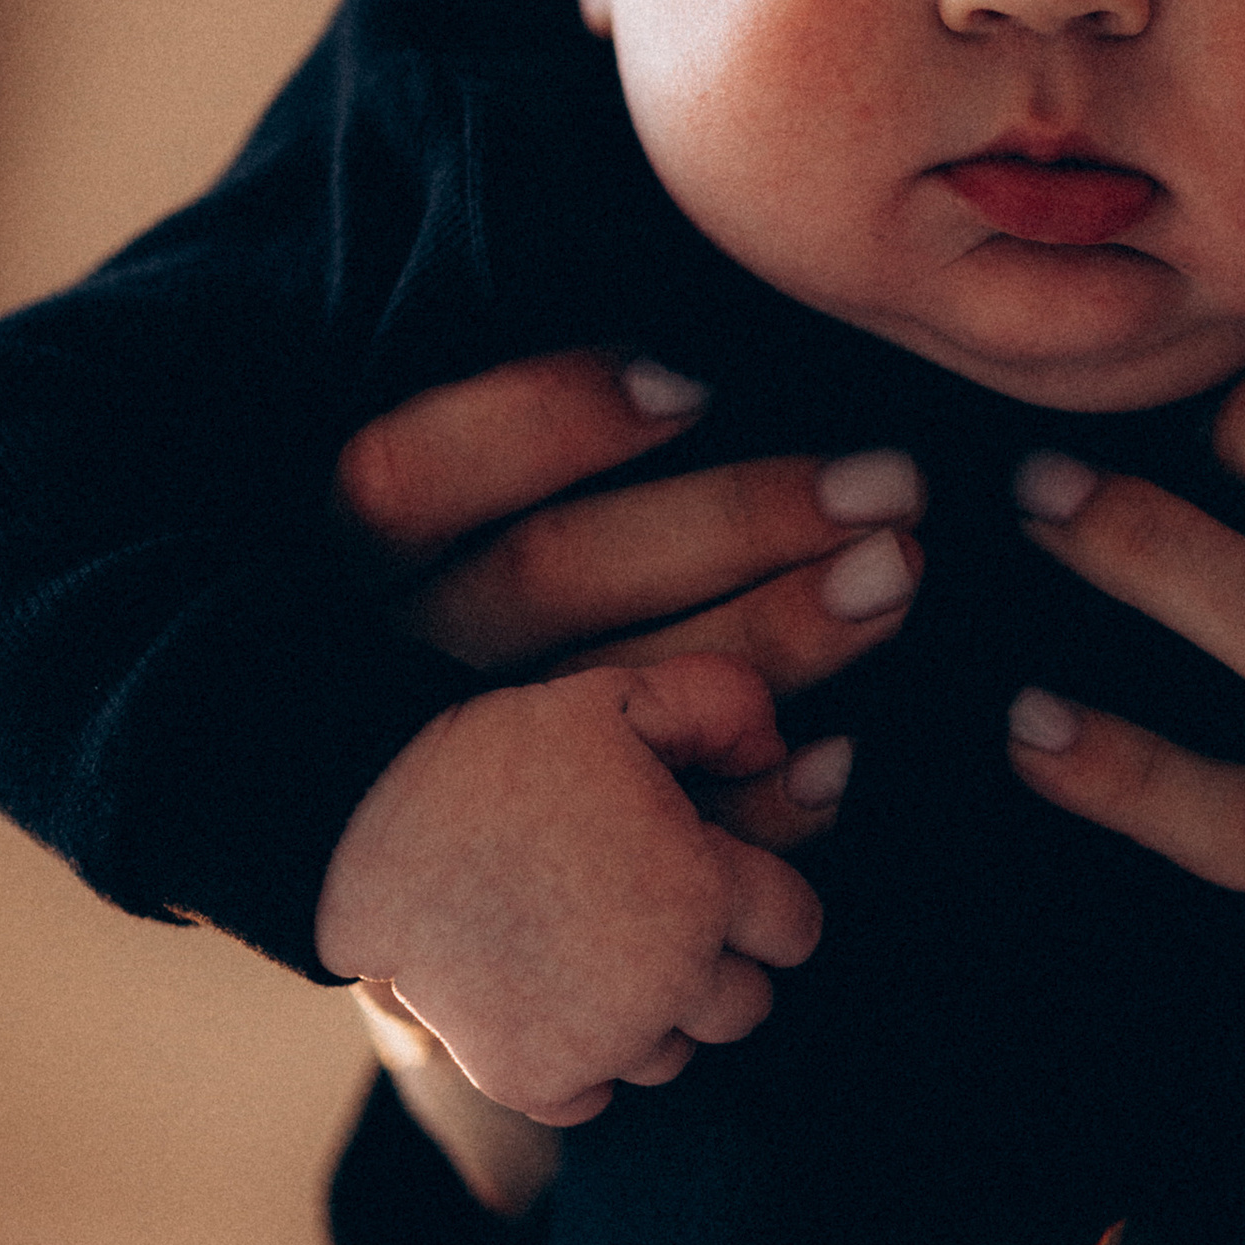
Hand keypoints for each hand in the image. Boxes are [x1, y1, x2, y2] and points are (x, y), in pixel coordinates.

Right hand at [314, 653, 822, 1125]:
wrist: (366, 826)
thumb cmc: (499, 755)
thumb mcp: (619, 696)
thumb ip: (721, 706)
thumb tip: (777, 747)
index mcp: (703, 893)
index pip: (796, 929)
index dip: (763, 898)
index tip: (717, 876)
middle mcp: (666, 983)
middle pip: (745, 1006)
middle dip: (715, 963)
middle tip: (650, 915)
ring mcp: (600, 1042)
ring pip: (672, 1055)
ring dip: (649, 1016)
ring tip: (589, 950)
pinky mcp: (534, 1080)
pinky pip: (594, 1098)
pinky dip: (578, 1062)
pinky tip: (547, 999)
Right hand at [334, 349, 926, 851]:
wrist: (413, 856)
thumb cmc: (473, 621)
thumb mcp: (456, 528)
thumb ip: (531, 461)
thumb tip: (697, 368)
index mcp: (348, 568)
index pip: (410, 474)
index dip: (546, 420)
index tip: (697, 384)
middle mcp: (387, 669)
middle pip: (548, 577)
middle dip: (733, 520)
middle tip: (890, 488)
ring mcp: (460, 780)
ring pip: (608, 697)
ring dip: (773, 638)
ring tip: (896, 577)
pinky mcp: (537, 876)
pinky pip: (645, 843)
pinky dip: (753, 807)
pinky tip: (843, 757)